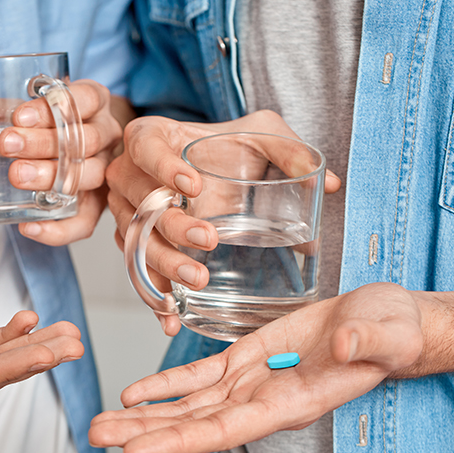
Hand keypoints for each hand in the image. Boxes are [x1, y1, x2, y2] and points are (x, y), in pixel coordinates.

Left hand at [0, 80, 132, 244]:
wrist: (71, 144)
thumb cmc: (38, 124)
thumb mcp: (8, 112)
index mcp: (90, 101)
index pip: (84, 98)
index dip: (54, 107)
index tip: (16, 115)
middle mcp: (105, 135)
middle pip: (85, 139)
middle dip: (45, 143)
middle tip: (5, 146)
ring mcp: (104, 171)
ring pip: (89, 177)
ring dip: (51, 177)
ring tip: (16, 177)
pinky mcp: (95, 206)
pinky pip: (85, 223)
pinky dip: (57, 229)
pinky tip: (28, 226)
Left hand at [88, 282, 423, 452]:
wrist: (382, 320)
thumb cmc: (389, 330)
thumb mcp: (385, 329)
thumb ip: (366, 342)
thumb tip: (344, 349)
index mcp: (291, 404)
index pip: (225, 430)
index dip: (178, 440)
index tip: (136, 452)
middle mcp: (261, 402)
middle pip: (192, 425)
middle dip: (143, 433)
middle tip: (95, 435)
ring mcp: (249, 383)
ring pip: (186, 405)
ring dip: (142, 414)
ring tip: (100, 422)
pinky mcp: (244, 360)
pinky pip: (196, 377)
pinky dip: (163, 385)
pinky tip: (132, 393)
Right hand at [106, 110, 341, 334]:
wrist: (198, 165)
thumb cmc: (222, 145)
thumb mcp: (257, 134)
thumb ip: (288, 149)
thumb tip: (326, 181)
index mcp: (149, 139)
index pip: (145, 149)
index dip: (163, 167)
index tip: (194, 185)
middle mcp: (129, 178)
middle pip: (140, 203)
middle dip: (173, 225)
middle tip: (209, 240)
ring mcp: (127, 215)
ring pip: (135, 242)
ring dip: (164, 264)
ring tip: (197, 280)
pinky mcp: (134, 246)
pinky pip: (137, 273)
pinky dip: (152, 298)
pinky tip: (171, 319)